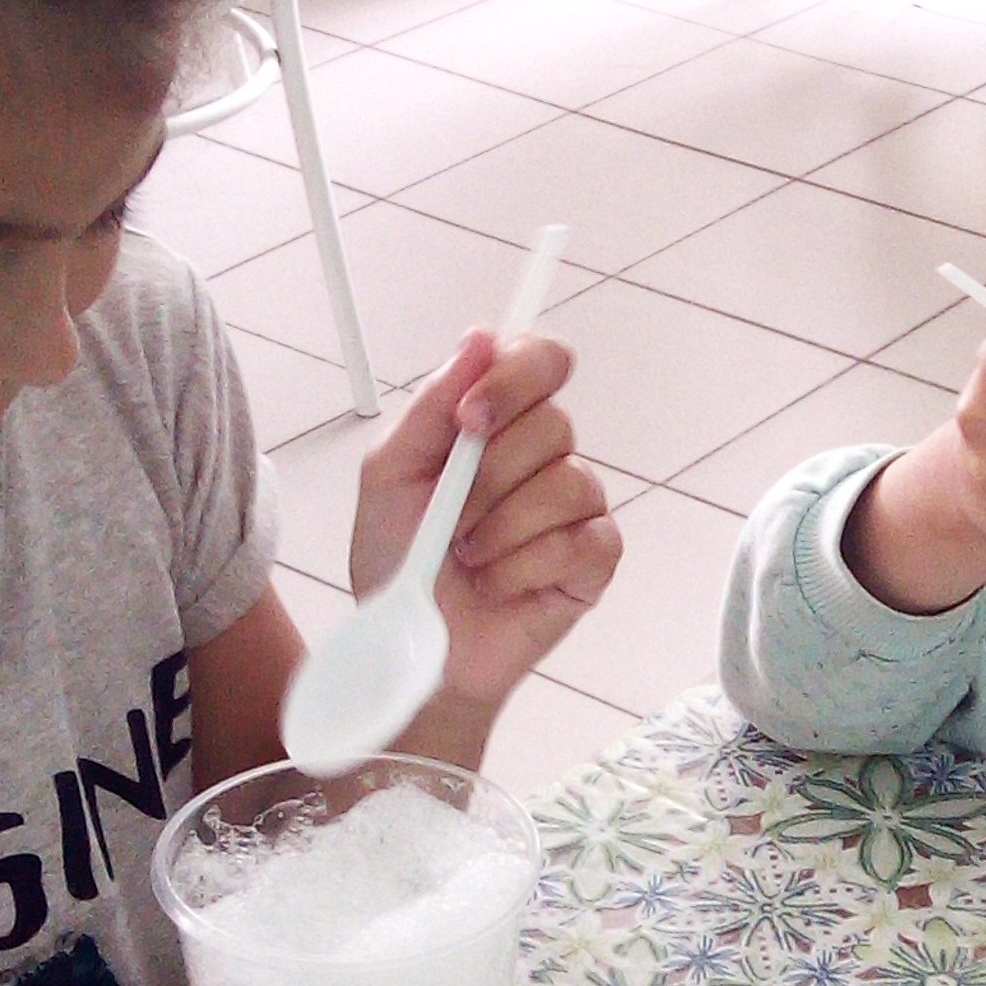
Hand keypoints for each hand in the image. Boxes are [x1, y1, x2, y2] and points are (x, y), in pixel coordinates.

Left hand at [352, 329, 619, 713]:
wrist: (407, 648)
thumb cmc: (399, 559)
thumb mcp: (391, 473)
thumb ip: (433, 404)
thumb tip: (480, 337)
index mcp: (499, 421)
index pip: (541, 360)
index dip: (514, 379)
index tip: (468, 421)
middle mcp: (545, 454)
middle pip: (553, 423)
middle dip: (488, 479)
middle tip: (450, 519)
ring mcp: (577, 506)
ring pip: (566, 483)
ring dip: (500, 530)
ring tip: (469, 558)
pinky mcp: (595, 559)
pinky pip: (583, 540)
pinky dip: (527, 566)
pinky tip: (501, 583)